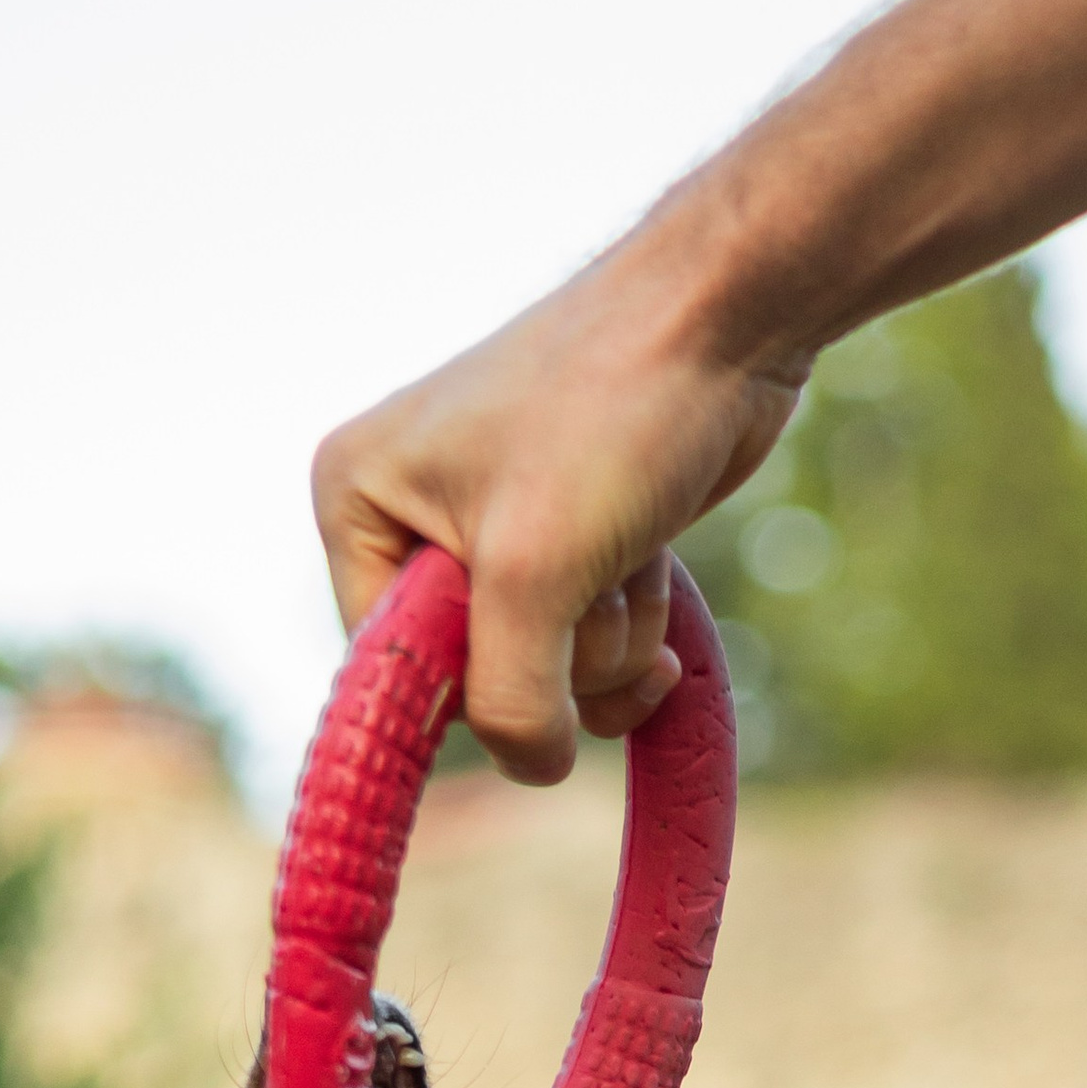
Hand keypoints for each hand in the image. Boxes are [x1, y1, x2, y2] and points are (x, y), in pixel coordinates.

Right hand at [311, 242, 806, 782]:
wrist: (728, 319)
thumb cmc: (614, 412)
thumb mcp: (535, 572)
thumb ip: (510, 696)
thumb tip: (533, 769)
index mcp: (358, 503)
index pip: (390, 670)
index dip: (472, 685)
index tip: (537, 643)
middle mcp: (410, 515)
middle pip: (475, 679)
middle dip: (559, 656)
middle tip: (593, 575)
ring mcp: (495, 530)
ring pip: (546, 671)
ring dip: (609, 640)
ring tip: (633, 550)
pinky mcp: (569, 541)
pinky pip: (589, 644)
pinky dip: (632, 629)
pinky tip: (659, 575)